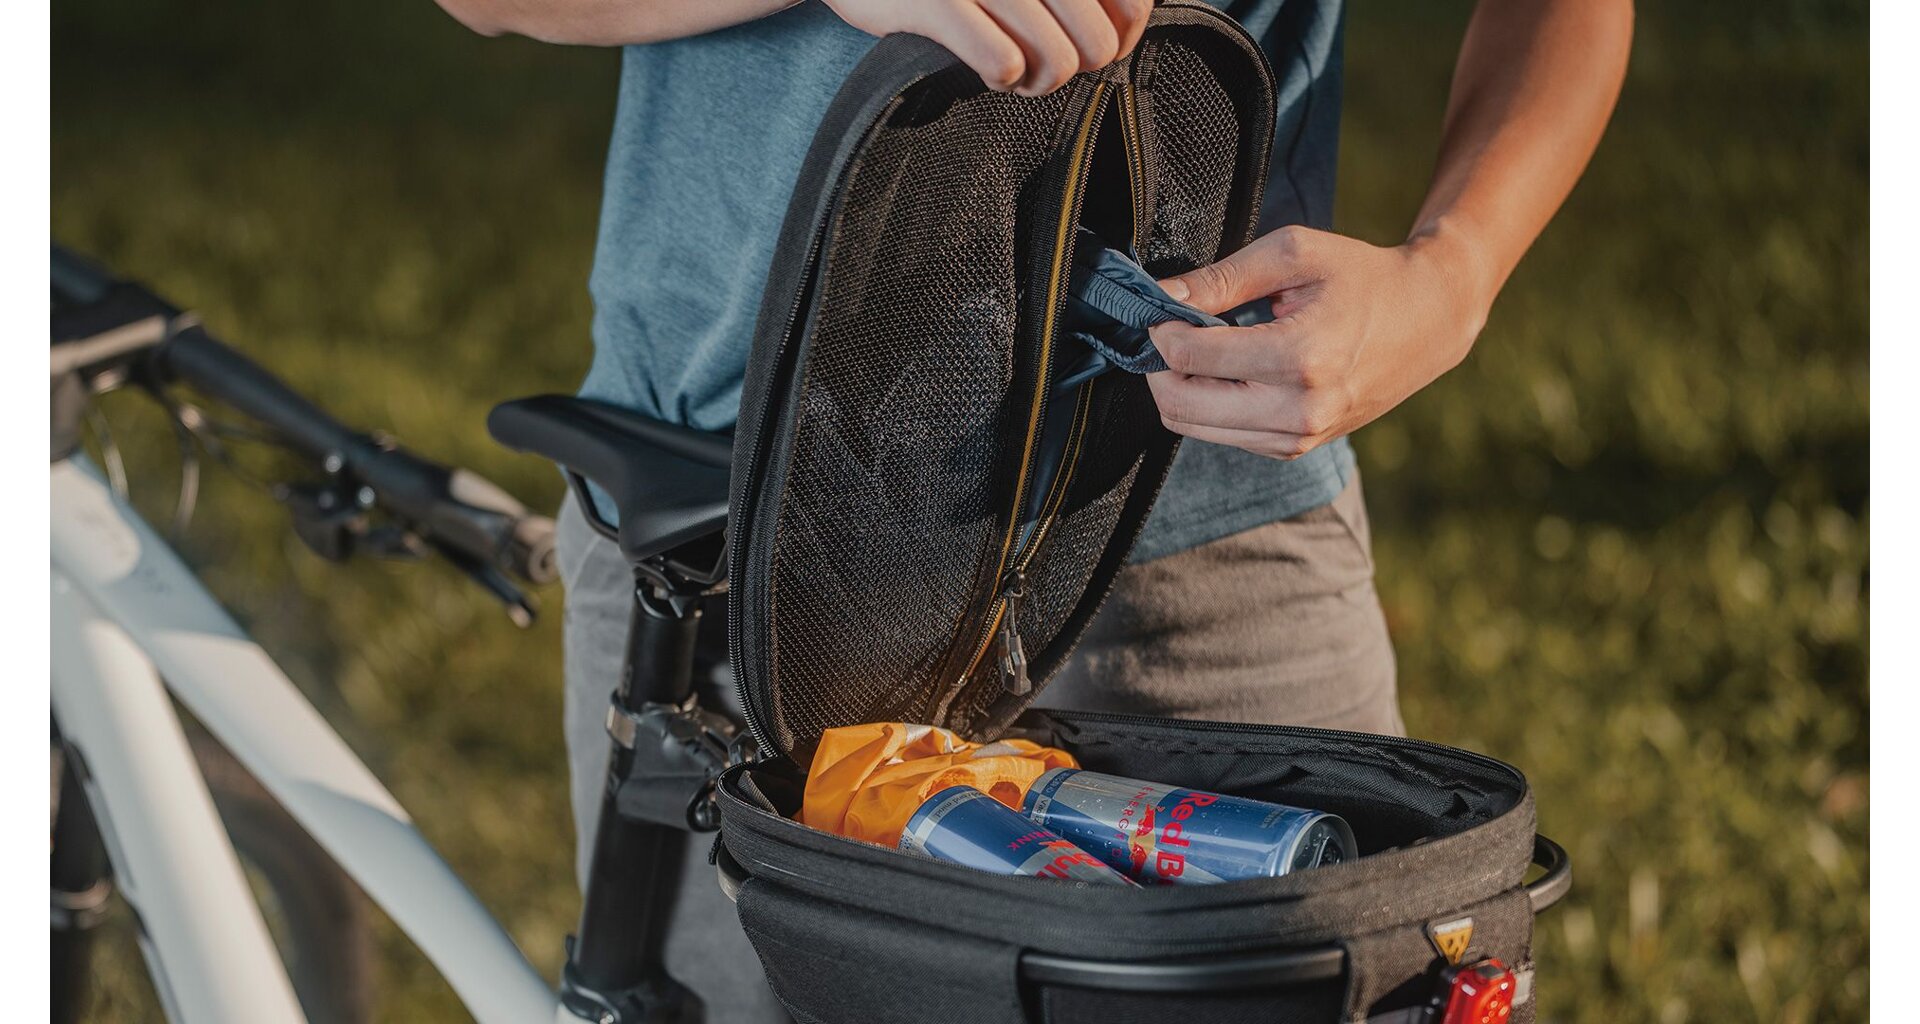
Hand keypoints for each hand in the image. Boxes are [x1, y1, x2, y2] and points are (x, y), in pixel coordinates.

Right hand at [825, 0, 1150, 96]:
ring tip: (1011, 67)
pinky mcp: (942, 2)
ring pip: (1057, 61)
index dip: (1123, 35)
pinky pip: (1004, 63)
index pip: (1132, 3)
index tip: (1094, 40)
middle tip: (1041, 60)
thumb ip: (1073, 0)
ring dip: (1037, 80)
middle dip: (1075, 65)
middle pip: (1098, 42)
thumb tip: (1121, 31)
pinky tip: (985, 67)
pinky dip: (1000, 77)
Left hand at [1145, 225, 1493, 459]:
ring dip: (1179, 388)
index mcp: (1300, 357)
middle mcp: (1299, 410)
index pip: (1189, 357)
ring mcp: (1297, 438)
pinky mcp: (1294, 449)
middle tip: (1166, 331)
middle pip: (1180, 404)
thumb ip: (1223, 278)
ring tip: (1197, 348)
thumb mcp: (1294, 253)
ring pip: (1192, 427)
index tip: (1162, 308)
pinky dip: (1208, 406)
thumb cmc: (1360, 278)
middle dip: (1158, 366)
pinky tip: (1228, 372)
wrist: (1426, 320)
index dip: (1160, 330)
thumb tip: (1160, 296)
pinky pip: (1221, 436)